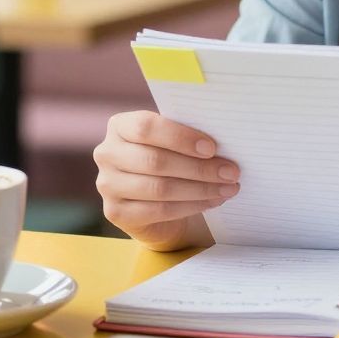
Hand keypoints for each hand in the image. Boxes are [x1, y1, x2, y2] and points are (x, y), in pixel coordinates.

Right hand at [93, 111, 238, 250]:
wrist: (151, 198)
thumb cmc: (167, 158)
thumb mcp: (172, 142)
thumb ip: (186, 137)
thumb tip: (224, 142)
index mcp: (120, 125)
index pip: (146, 127)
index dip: (181, 138)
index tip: (212, 148)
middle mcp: (107, 153)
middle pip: (155, 161)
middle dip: (199, 168)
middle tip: (231, 172)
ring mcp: (107, 184)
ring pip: (160, 188)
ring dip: (200, 189)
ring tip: (227, 188)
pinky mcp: (115, 212)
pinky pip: (160, 210)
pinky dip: (192, 206)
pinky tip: (212, 201)